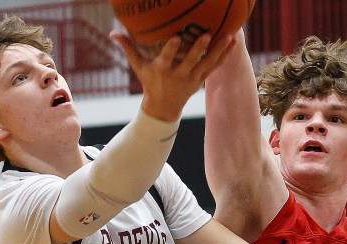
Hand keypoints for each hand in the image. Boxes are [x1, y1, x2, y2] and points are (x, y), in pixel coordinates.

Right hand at [110, 31, 234, 121]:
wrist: (163, 107)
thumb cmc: (150, 82)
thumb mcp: (139, 67)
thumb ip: (128, 48)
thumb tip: (113, 32)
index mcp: (163, 70)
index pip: (167, 58)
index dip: (171, 48)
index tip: (176, 37)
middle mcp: (179, 75)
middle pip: (191, 61)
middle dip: (199, 49)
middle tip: (207, 35)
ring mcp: (192, 78)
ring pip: (207, 63)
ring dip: (219, 51)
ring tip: (230, 36)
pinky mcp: (201, 80)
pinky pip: (214, 66)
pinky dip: (224, 56)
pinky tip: (233, 43)